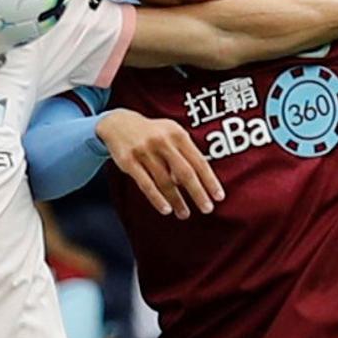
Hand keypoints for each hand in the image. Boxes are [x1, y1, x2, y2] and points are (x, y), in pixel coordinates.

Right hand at [96, 110, 223, 218]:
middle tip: (207, 209)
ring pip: (165, 182)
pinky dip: (157, 199)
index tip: (219, 197)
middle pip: (185, 173)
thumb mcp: (171, 135)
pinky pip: (146, 184)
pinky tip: (165, 209)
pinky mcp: (129, 161)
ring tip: (184, 214)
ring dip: (177, 200)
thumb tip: (195, 183)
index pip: (199, 161)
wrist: (118, 123)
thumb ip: (185, 155)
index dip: (210, 180)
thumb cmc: (153, 133)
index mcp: (177, 134)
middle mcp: (162, 141)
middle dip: (198, 193)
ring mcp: (144, 151)